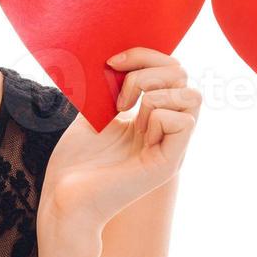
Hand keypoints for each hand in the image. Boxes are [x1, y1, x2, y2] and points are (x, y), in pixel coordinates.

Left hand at [40, 47, 200, 229]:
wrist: (63, 200)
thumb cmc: (74, 165)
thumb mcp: (93, 114)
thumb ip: (112, 89)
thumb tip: (122, 59)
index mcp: (150, 121)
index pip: (170, 71)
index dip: (145, 56)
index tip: (110, 63)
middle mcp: (165, 133)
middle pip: (184, 78)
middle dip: (149, 70)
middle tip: (118, 97)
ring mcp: (170, 149)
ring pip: (192, 97)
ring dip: (154, 92)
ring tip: (125, 113)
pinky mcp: (167, 164)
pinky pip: (184, 122)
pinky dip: (158, 115)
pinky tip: (136, 132)